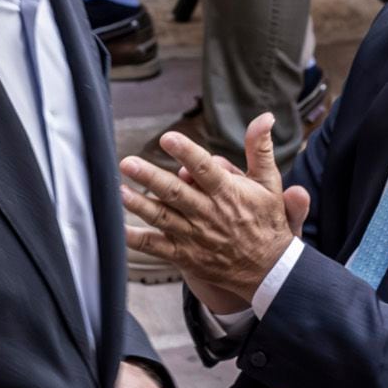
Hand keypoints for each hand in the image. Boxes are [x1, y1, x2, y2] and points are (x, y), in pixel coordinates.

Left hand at [119, 113, 306, 317]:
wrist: (268, 270)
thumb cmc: (265, 221)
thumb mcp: (269, 183)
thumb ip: (261, 149)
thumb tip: (265, 116)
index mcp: (227, 193)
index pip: (205, 169)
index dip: (186, 153)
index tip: (167, 139)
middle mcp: (208, 214)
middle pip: (176, 193)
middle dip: (150, 177)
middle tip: (128, 163)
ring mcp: (194, 236)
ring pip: (162, 218)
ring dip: (139, 204)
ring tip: (119, 190)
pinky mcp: (185, 255)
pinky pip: (156, 247)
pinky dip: (136, 239)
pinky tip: (118, 228)